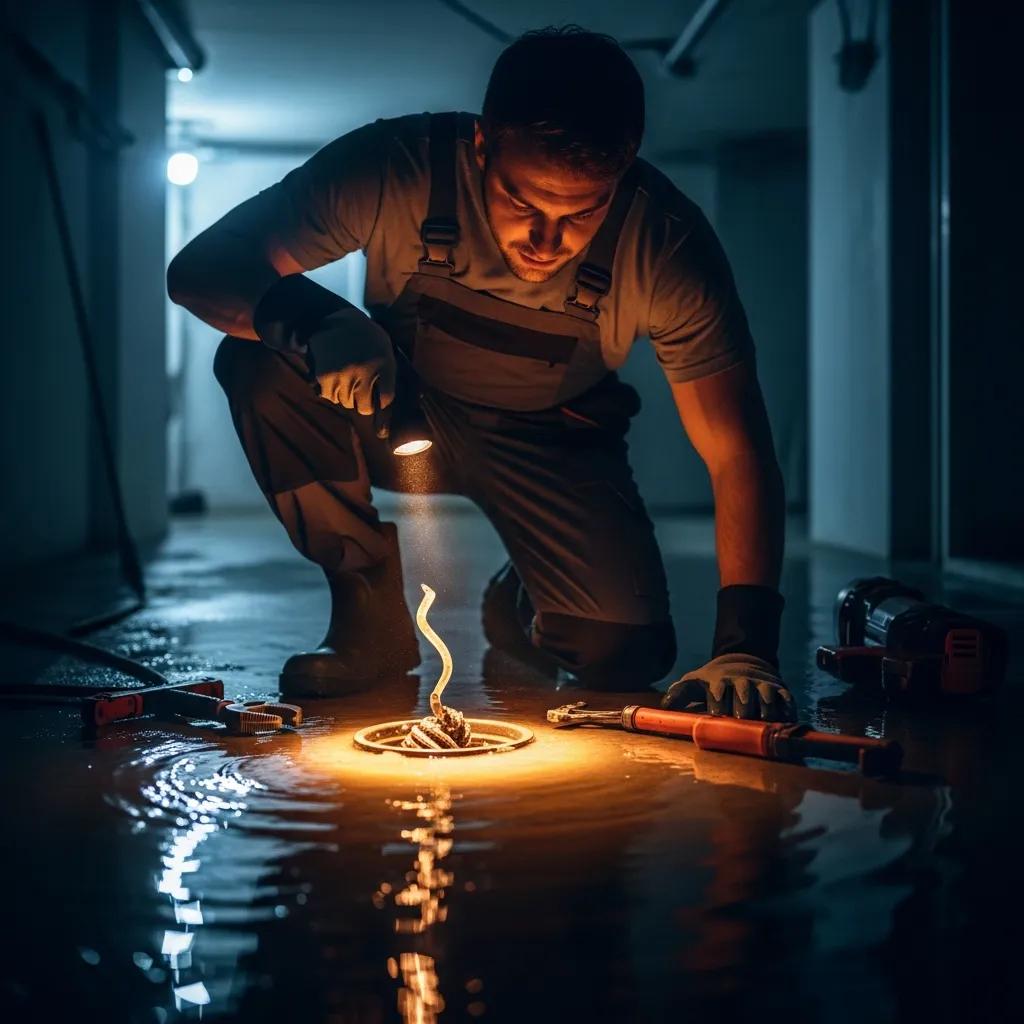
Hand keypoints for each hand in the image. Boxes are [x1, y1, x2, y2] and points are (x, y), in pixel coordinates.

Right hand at [307, 307, 395, 415]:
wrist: (334, 318)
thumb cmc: (365, 338)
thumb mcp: (386, 351)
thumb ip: (389, 378)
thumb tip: (387, 412)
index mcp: (384, 365)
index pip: (385, 400)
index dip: (381, 403)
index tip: (377, 400)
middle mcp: (364, 373)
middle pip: (363, 408)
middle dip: (361, 400)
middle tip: (358, 383)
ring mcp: (343, 376)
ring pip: (345, 403)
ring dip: (345, 394)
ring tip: (345, 374)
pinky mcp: (324, 376)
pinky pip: (328, 396)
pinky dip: (329, 389)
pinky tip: (332, 374)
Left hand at [661, 653, 795, 721]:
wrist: (743, 662)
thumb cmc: (714, 681)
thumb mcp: (695, 682)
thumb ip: (680, 693)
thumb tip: (663, 706)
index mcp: (721, 681)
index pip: (718, 690)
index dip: (717, 701)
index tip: (716, 713)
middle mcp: (743, 682)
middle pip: (744, 693)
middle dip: (742, 705)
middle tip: (741, 717)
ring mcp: (762, 686)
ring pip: (766, 696)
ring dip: (766, 708)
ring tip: (764, 720)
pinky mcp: (780, 690)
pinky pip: (786, 699)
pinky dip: (787, 708)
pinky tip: (787, 719)